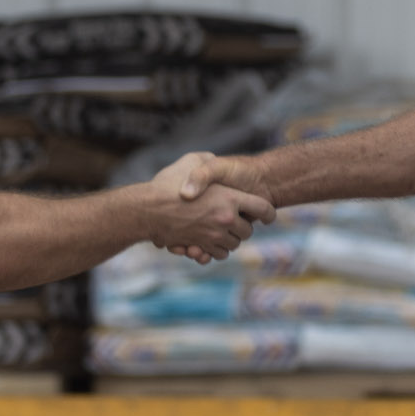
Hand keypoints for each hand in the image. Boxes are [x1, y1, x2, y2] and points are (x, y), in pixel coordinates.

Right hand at [145, 155, 273, 260]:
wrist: (146, 209)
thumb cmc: (167, 183)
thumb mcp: (192, 161)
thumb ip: (209, 162)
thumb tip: (215, 161)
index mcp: (230, 197)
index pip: (263, 209)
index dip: (268, 212)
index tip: (268, 215)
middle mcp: (226, 218)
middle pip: (248, 231)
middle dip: (243, 227)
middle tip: (235, 219)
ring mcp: (214, 235)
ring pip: (233, 244)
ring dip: (229, 239)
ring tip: (220, 230)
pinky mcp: (201, 247)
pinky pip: (217, 254)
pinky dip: (215, 250)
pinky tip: (207, 241)